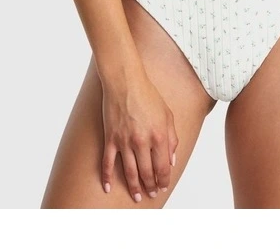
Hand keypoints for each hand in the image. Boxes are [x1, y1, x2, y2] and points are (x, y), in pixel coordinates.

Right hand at [100, 66, 178, 201]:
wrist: (125, 81)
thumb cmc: (148, 95)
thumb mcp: (167, 114)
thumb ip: (172, 138)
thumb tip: (172, 159)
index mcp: (159, 136)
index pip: (163, 167)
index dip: (164, 180)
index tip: (163, 186)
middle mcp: (142, 142)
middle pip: (147, 173)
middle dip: (150, 186)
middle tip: (151, 194)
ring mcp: (125, 141)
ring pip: (130, 172)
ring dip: (134, 187)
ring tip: (136, 197)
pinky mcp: (111, 138)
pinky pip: (108, 163)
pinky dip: (107, 177)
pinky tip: (108, 188)